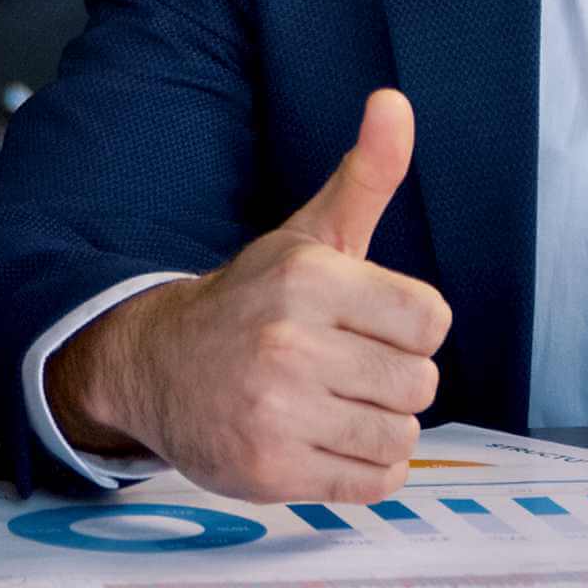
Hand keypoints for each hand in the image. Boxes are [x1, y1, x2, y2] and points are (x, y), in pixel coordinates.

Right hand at [46, 88, 449, 501]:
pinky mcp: (270, 470)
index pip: (430, 319)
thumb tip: (396, 102)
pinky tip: (325, 443)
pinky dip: (363, 472)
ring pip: (400, 437)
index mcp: (309, 277)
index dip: (408, 327)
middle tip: (343, 369)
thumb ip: (365, 175)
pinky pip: (372, 485)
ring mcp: (276, 411)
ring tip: (333, 407)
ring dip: (378, 429)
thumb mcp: (308, 236)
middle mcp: (289, 342)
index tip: (367, 324)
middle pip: (420, 383)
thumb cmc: (251, 302)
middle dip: (392, 380)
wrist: (156, 365)